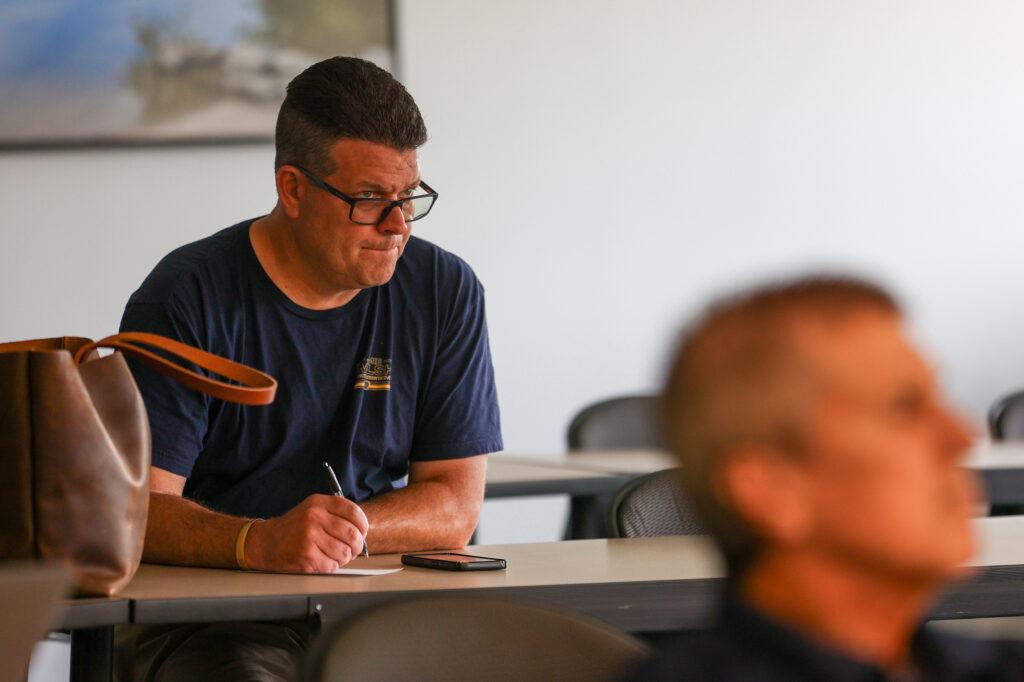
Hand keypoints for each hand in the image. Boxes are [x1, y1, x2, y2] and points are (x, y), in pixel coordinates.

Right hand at [244, 494, 368, 572]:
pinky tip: (322, 561)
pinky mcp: (306, 556)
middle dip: (356, 545)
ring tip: (333, 555)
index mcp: (318, 503)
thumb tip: (361, 530)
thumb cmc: (292, 528)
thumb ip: (334, 514)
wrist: (264, 542)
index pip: (353, 512)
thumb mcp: (311, 510)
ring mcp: (310, 537)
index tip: (362, 532)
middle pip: (352, 534)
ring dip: (343, 558)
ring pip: (344, 552)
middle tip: (352, 549)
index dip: (363, 524)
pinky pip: (332, 565)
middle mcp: (314, 517)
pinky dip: (331, 567)